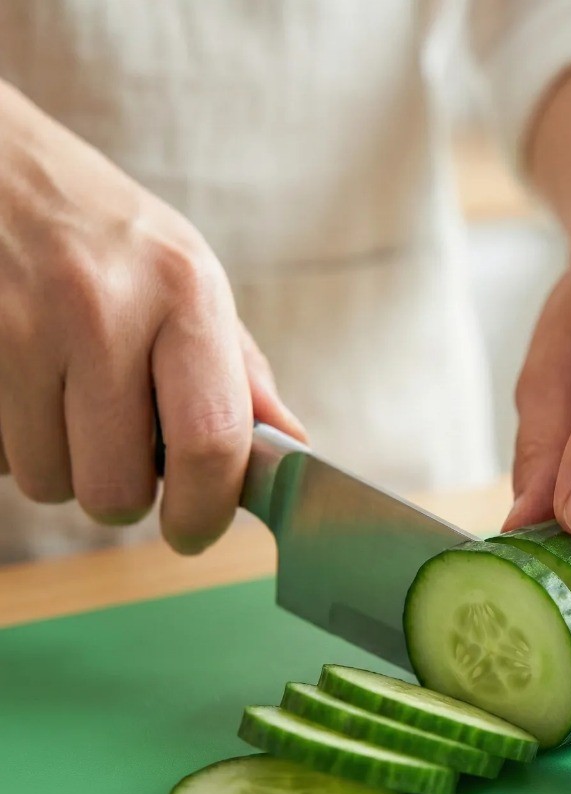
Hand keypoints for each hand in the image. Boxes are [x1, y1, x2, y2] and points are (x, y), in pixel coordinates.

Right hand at [0, 82, 303, 552]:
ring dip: (60, 463)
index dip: (205, 512)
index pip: (210, 442)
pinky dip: (12, 440)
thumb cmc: (103, 231)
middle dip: (121, 490)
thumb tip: (290, 444)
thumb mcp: (187, 277)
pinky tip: (20, 381)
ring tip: (62, 395)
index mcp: (183, 291)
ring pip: (46, 482)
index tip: (194, 533)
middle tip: (118, 445)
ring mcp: (16, 326)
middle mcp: (100, 308)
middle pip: (116, 488)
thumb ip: (237, 369)